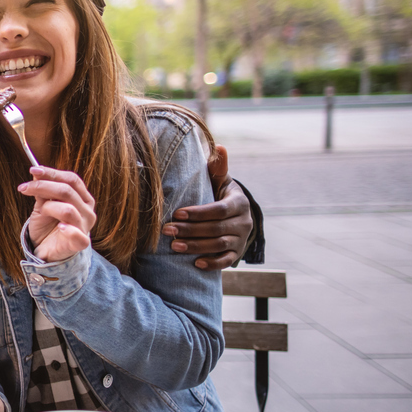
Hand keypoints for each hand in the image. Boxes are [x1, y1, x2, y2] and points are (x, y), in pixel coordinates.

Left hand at [18, 167, 96, 262]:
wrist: (46, 251)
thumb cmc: (47, 226)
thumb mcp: (42, 205)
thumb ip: (42, 190)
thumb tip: (36, 172)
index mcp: (83, 198)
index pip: (71, 179)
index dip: (52, 173)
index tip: (32, 170)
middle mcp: (88, 210)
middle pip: (68, 191)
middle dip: (43, 186)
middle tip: (24, 188)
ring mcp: (85, 227)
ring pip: (68, 209)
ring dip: (48, 208)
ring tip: (41, 212)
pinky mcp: (80, 243)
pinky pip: (77, 235)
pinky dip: (68, 230)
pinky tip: (59, 227)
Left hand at [161, 145, 253, 269]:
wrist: (235, 214)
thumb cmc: (220, 193)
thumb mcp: (221, 180)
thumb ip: (218, 167)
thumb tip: (219, 146)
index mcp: (238, 203)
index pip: (218, 210)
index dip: (198, 213)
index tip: (177, 213)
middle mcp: (243, 222)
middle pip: (216, 228)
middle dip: (190, 230)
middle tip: (167, 230)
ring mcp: (241, 239)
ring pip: (219, 245)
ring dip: (196, 247)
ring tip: (175, 246)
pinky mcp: (237, 253)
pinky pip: (226, 261)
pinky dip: (213, 264)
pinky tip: (195, 264)